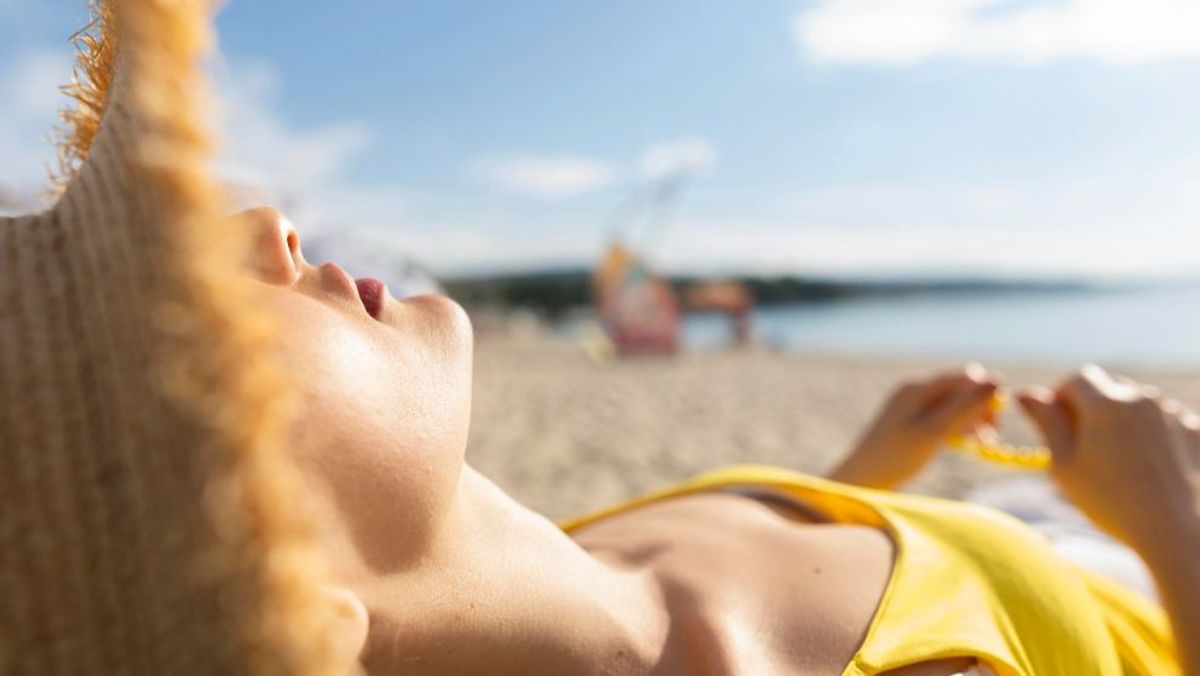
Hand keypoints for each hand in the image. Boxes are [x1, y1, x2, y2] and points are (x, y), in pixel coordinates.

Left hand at [829, 364, 999, 489]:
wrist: (861, 480)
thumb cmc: (895, 458)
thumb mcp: (934, 432)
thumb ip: (964, 407)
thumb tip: (998, 381)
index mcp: (917, 388)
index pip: (965, 376)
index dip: (986, 394)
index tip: (995, 423)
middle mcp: (915, 392)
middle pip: (961, 390)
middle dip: (980, 410)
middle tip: (990, 438)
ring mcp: (913, 407)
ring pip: (955, 405)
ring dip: (972, 421)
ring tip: (982, 444)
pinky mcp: (914, 424)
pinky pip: (944, 418)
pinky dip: (958, 429)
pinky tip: (966, 445)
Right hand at [1018, 365, 1199, 557]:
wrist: (1177, 531)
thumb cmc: (1112, 501)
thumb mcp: (1064, 464)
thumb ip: (1045, 422)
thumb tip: (1025, 393)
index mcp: (1105, 403)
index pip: (1076, 378)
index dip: (1061, 396)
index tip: (1057, 422)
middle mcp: (1141, 398)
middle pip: (1109, 387)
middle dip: (1093, 407)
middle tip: (1086, 446)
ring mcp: (1173, 413)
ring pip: (1138, 404)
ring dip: (1124, 421)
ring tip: (1122, 463)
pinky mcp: (1197, 431)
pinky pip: (1167, 422)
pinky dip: (1155, 435)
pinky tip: (1151, 468)